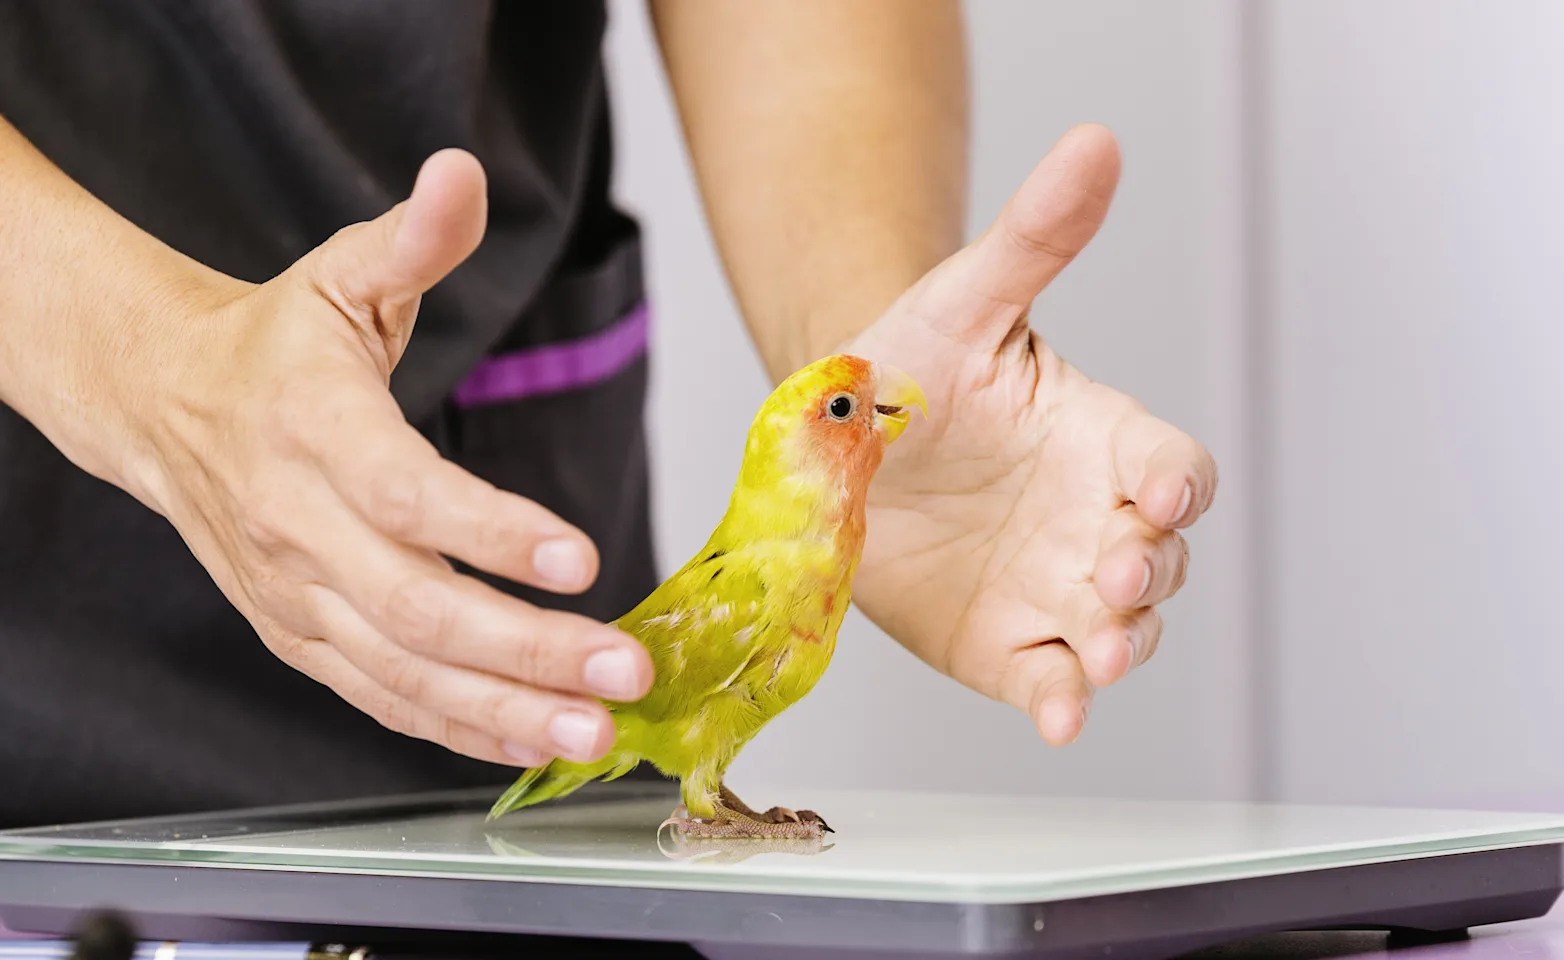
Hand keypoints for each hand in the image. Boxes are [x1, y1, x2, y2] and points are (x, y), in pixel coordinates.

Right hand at [119, 150, 652, 765]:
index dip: (489, 530)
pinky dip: (457, 729)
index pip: (405, 494)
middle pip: (417, 607)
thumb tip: (463, 172)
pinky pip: (381, 698)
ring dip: (503, 710)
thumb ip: (412, 239)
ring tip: (594, 734)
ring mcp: (296, 596)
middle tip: (623, 672)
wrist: (167, 408)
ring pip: (403, 673)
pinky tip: (529, 743)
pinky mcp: (301, 638)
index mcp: (313, 429)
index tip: (577, 557)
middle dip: (527, 648)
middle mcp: (298, 527)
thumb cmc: (276, 346)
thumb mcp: (340, 274)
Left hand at [845, 124, 1217, 745]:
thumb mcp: (965, 300)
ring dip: (1122, 643)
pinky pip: (1050, 678)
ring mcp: (1054, 586)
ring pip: (1122, 627)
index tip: (1158, 492)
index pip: (1172, 468)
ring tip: (1100, 650)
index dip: (1175, 484)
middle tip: (1112, 573)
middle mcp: (1092, 520)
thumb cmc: (913, 365)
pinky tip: (1059, 718)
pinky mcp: (1008, 641)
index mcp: (1100, 441)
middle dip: (1149, 573)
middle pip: (1161, 559)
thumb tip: (1093, 143)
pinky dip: (1062, 702)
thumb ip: (1034, 237)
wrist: (839, 439)